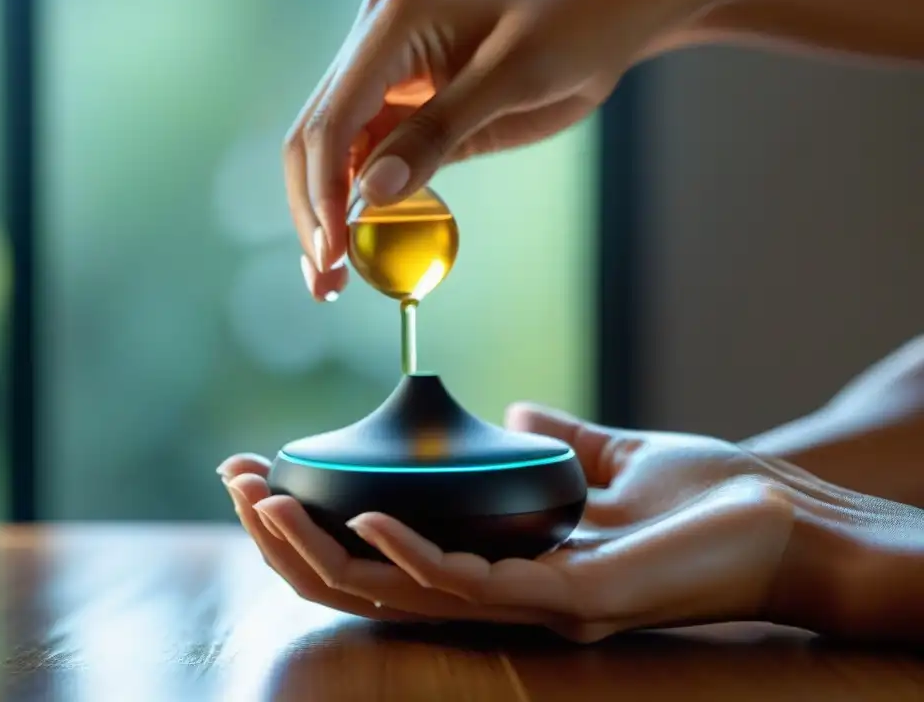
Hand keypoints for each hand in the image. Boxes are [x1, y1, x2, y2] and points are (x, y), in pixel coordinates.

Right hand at [219, 404, 841, 642]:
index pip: (381, 554)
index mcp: (496, 564)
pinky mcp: (564, 603)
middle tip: (234, 484)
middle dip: (288, 539)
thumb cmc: (699, 498)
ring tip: (263, 500)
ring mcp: (526, 606)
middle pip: (364, 582)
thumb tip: (519, 411)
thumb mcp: (608, 460)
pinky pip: (464, 587)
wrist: (782, 522)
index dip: (313, 523)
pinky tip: (360, 521)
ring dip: (318, 550)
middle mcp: (497, 596)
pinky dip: (404, 556)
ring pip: (392, 594)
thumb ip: (556, 445)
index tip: (261, 472)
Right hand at [285, 0, 724, 299]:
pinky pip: (372, 160)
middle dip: (314, 212)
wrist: (606, 17)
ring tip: (333, 278)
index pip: (334, 118)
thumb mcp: (512, 77)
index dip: (323, 191)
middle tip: (325, 279)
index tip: (331, 251)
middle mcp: (375, 49)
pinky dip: (363, 205)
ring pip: (336, 155)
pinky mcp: (410, 109)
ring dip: (329, 215)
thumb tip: (372, 195)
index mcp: (391, 26)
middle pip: (317, 139)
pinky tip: (363, 244)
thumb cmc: (571, 26)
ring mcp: (389, 80)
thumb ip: (439, 133)